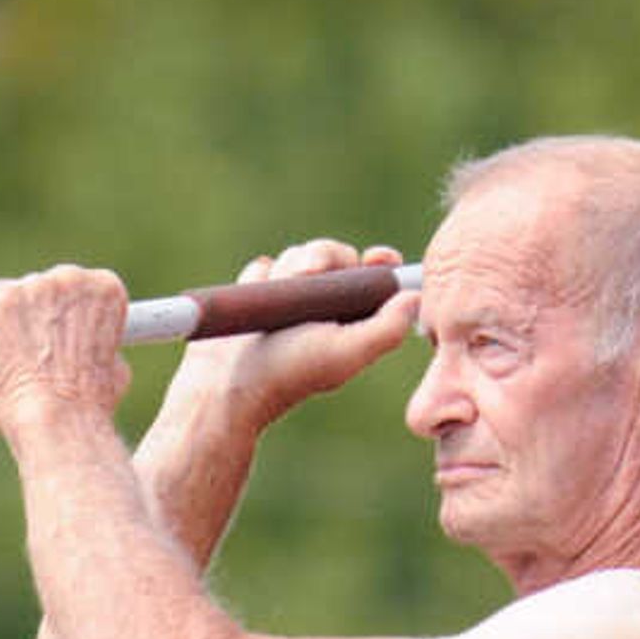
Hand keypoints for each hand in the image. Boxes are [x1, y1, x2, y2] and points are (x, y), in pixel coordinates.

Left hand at [0, 265, 133, 438]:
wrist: (59, 420)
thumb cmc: (87, 405)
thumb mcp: (112, 369)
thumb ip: (98, 346)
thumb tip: (90, 352)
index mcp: (104, 289)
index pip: (76, 288)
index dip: (63, 316)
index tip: (55, 339)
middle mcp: (68, 278)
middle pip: (37, 288)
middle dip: (29, 318)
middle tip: (28, 356)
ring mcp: (29, 288)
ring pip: (1, 297)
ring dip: (0, 325)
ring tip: (6, 364)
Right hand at [168, 238, 418, 431]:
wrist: (225, 383)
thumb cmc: (288, 371)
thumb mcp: (346, 352)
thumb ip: (387, 328)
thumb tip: (414, 297)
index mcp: (352, 320)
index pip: (374, 278)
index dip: (380, 263)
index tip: (378, 257)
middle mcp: (325, 308)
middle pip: (336, 255)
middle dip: (321, 258)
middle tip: (305, 274)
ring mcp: (289, 299)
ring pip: (299, 255)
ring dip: (288, 270)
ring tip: (277, 298)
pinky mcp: (258, 293)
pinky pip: (265, 265)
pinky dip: (261, 276)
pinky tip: (256, 297)